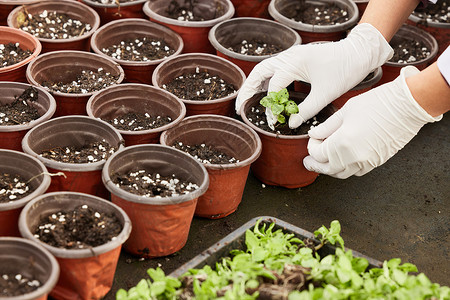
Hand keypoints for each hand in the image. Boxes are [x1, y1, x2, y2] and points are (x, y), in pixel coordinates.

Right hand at [235, 23, 392, 126]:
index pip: (274, 88)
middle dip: (248, 90)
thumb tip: (290, 124)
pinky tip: (266, 92)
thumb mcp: (326, 94)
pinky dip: (267, 80)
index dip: (271, 107)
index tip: (273, 121)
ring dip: (255, 84)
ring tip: (247, 100)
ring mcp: (291, 55)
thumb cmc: (345, 70)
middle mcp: (289, 56)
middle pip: (259, 72)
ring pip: (265, 69)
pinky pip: (275, 68)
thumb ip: (306, 111)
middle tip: (240, 107)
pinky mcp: (296, 58)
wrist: (359, 53)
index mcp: (294, 62)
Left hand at [303, 66, 441, 178]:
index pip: (318, 154)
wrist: (407, 106)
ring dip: (330, 169)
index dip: (311, 147)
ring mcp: (367, 161)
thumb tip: (314, 135)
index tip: (313, 139)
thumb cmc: (378, 103)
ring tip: (323, 161)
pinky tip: (342, 160)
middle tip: (309, 160)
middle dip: (316, 164)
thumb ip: (327, 126)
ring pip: (342, 173)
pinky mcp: (377, 162)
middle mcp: (354, 157)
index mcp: (342, 143)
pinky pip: (356, 171)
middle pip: (327, 168)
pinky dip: (345, 168)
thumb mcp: (345, 111)